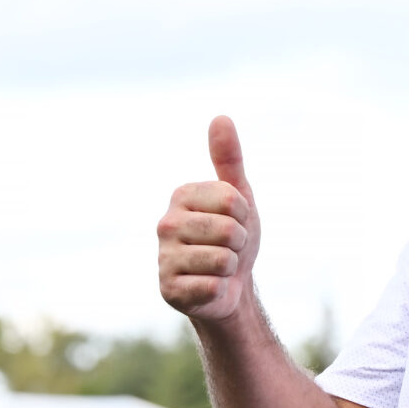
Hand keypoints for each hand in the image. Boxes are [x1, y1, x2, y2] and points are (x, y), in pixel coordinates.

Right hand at [157, 116, 261, 324]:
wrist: (229, 287)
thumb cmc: (233, 238)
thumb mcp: (238, 196)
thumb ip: (229, 158)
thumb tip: (221, 117)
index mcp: (181, 195)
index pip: (233, 200)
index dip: (245, 215)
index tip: (235, 222)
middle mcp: (165, 224)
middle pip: (228, 230)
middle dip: (239, 244)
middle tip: (228, 248)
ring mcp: (163, 258)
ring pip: (222, 260)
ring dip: (230, 268)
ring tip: (219, 268)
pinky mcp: (168, 290)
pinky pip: (213, 286)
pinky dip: (220, 290)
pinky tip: (208, 288)